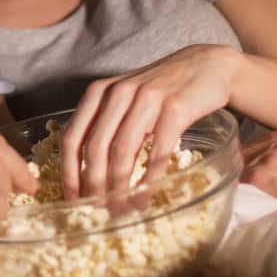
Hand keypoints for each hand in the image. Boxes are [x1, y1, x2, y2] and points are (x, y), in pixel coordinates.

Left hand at [62, 44, 238, 198]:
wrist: (207, 65)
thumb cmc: (161, 90)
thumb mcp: (125, 100)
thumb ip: (104, 124)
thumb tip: (87, 172)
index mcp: (99, 93)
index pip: (73, 137)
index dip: (69, 172)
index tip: (73, 198)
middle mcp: (118, 93)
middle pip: (96, 148)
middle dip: (95, 185)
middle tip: (100, 211)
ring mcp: (147, 98)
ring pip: (123, 150)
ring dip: (121, 186)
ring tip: (125, 208)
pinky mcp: (176, 107)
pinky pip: (159, 149)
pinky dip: (152, 176)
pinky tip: (149, 194)